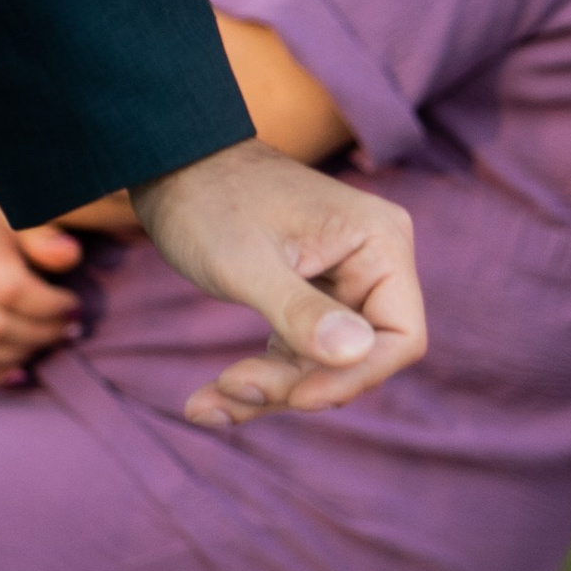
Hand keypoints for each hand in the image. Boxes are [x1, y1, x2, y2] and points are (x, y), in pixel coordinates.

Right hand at [0, 198, 83, 383]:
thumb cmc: (5, 225)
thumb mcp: (28, 215)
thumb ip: (48, 236)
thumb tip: (69, 255)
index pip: (10, 290)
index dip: (50, 307)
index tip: (74, 305)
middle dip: (43, 334)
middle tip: (68, 328)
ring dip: (21, 356)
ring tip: (47, 342)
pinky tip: (20, 370)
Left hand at [127, 139, 424, 423]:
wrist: (170, 166)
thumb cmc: (209, 201)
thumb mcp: (248, 263)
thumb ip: (301, 311)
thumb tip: (357, 352)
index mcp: (380, 243)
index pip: (400, 336)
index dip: (354, 375)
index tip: (298, 397)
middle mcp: (372, 263)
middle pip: (357, 357)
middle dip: (295, 384)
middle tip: (230, 389)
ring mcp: (343, 282)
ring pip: (324, 364)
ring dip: (269, 390)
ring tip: (206, 404)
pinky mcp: (310, 298)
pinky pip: (297, 354)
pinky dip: (259, 379)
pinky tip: (210, 401)